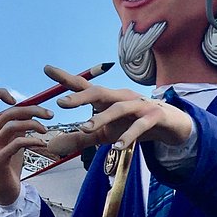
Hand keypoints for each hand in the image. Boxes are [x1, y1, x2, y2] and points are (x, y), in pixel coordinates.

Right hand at [0, 89, 52, 206]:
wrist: (6, 190)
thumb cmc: (11, 161)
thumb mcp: (13, 137)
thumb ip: (17, 122)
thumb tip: (33, 106)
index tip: (17, 100)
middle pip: (8, 111)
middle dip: (33, 109)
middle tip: (49, 115)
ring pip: (12, 125)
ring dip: (34, 124)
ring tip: (45, 130)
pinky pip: (16, 143)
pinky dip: (33, 140)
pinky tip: (42, 144)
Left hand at [43, 65, 193, 154]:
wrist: (170, 124)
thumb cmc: (131, 124)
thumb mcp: (104, 134)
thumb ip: (80, 139)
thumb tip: (52, 147)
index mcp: (107, 99)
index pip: (84, 86)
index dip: (66, 78)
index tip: (47, 69)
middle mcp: (121, 97)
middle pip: (99, 92)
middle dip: (80, 97)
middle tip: (61, 102)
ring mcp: (138, 105)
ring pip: (118, 108)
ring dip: (101, 118)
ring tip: (85, 128)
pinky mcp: (154, 116)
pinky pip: (140, 125)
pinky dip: (129, 135)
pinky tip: (118, 146)